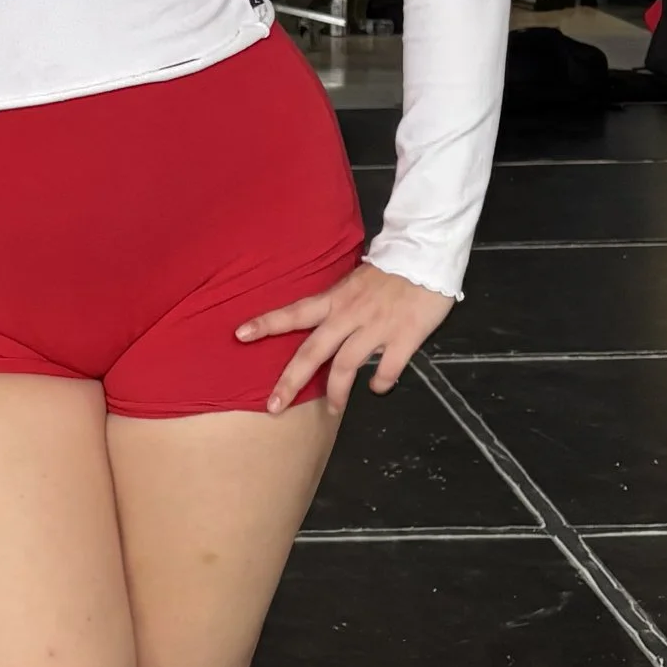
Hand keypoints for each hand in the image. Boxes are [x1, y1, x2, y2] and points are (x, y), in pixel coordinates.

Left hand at [236, 259, 456, 415]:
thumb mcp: (355, 283)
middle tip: (273, 406)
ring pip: (346, 366)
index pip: (294, 312)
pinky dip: (380, 382)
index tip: (240, 335)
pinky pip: (387, 368)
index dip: (267, 324)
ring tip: (333, 410)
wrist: (426, 256)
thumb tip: (327, 326)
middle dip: (291, 380)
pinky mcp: (403, 336)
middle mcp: (349, 315)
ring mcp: (375, 327)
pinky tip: (377, 388)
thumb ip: (340, 305)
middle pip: (313, 351)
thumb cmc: (392, 270)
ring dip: (337, 392)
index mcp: (335, 299)